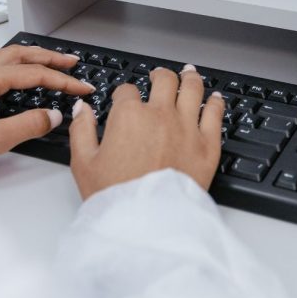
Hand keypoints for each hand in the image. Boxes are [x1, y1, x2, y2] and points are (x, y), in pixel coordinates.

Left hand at [0, 46, 94, 166]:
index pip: (33, 73)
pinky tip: (12, 73)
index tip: (81, 87)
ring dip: (29, 56)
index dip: (62, 80)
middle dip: (49, 57)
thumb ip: (26, 126)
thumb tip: (51, 116)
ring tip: (47, 62)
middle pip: (19, 54)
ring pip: (4, 56)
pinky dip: (11, 63)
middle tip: (71, 62)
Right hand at [69, 64, 226, 199]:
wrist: (147, 223)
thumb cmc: (116, 197)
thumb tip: (82, 109)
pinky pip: (215, 114)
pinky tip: (214, 98)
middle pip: (164, 80)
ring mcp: (187, 127)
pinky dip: (215, 102)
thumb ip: (81, 130)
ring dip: (189, 77)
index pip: (127, 91)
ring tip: (188, 73)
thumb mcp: (84, 163)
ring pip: (192, 89)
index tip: (124, 99)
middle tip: (159, 75)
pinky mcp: (207, 145)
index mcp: (129, 116)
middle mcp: (160, 115)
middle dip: (160, 75)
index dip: (124, 93)